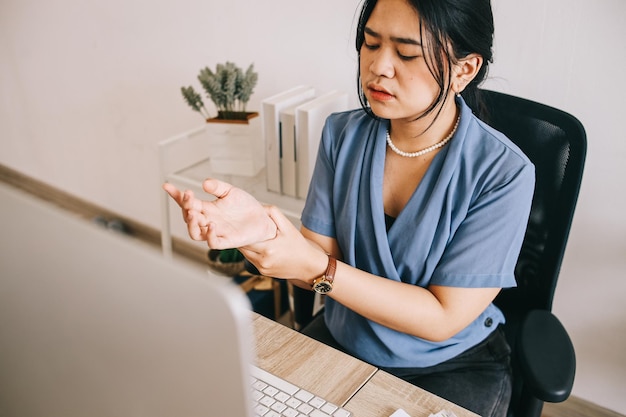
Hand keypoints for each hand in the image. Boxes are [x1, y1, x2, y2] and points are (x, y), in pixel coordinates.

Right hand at [162, 179, 276, 248]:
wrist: (262, 220)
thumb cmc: (245, 208)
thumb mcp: (231, 192)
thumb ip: (218, 187)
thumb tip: (205, 183)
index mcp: (207, 209)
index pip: (187, 203)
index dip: (176, 195)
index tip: (167, 186)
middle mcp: (208, 221)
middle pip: (188, 217)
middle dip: (185, 206)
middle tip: (187, 196)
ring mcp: (216, 232)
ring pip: (195, 233)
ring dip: (191, 224)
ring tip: (192, 212)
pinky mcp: (227, 241)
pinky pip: (213, 242)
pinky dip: (209, 236)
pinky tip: (211, 225)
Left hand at [240, 205, 327, 282]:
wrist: (308, 265)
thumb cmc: (299, 246)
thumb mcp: (288, 226)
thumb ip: (273, 213)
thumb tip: (259, 207)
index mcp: (269, 249)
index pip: (245, 239)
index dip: (242, 230)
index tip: (241, 224)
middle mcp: (264, 261)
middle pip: (242, 247)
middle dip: (242, 238)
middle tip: (242, 228)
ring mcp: (262, 268)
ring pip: (245, 254)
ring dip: (246, 245)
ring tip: (251, 236)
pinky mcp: (263, 272)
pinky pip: (252, 260)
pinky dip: (253, 252)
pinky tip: (260, 246)